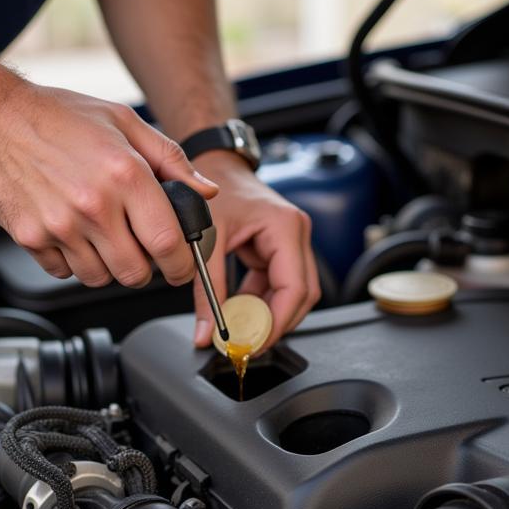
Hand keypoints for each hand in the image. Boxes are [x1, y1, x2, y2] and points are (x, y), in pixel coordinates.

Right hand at [0, 82, 217, 287]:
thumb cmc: (58, 116)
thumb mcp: (124, 122)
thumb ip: (171, 160)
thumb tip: (207, 192)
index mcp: (125, 175)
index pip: (168, 244)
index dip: (181, 265)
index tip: (180, 266)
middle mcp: (94, 205)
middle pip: (135, 273)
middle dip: (145, 270)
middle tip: (140, 251)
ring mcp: (60, 225)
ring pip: (100, 278)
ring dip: (108, 267)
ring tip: (102, 236)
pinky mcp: (32, 238)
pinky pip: (64, 272)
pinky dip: (72, 262)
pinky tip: (71, 233)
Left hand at [191, 151, 320, 349]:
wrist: (214, 165)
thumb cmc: (213, 189)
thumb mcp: (205, 240)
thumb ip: (205, 290)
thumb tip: (206, 333)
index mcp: (285, 228)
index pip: (295, 288)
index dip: (277, 322)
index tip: (255, 341)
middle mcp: (297, 234)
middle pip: (303, 295)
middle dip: (278, 323)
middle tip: (250, 343)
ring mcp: (292, 243)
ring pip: (294, 294)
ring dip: (269, 314)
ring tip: (242, 329)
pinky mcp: (281, 249)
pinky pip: (279, 285)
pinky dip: (261, 302)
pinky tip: (240, 310)